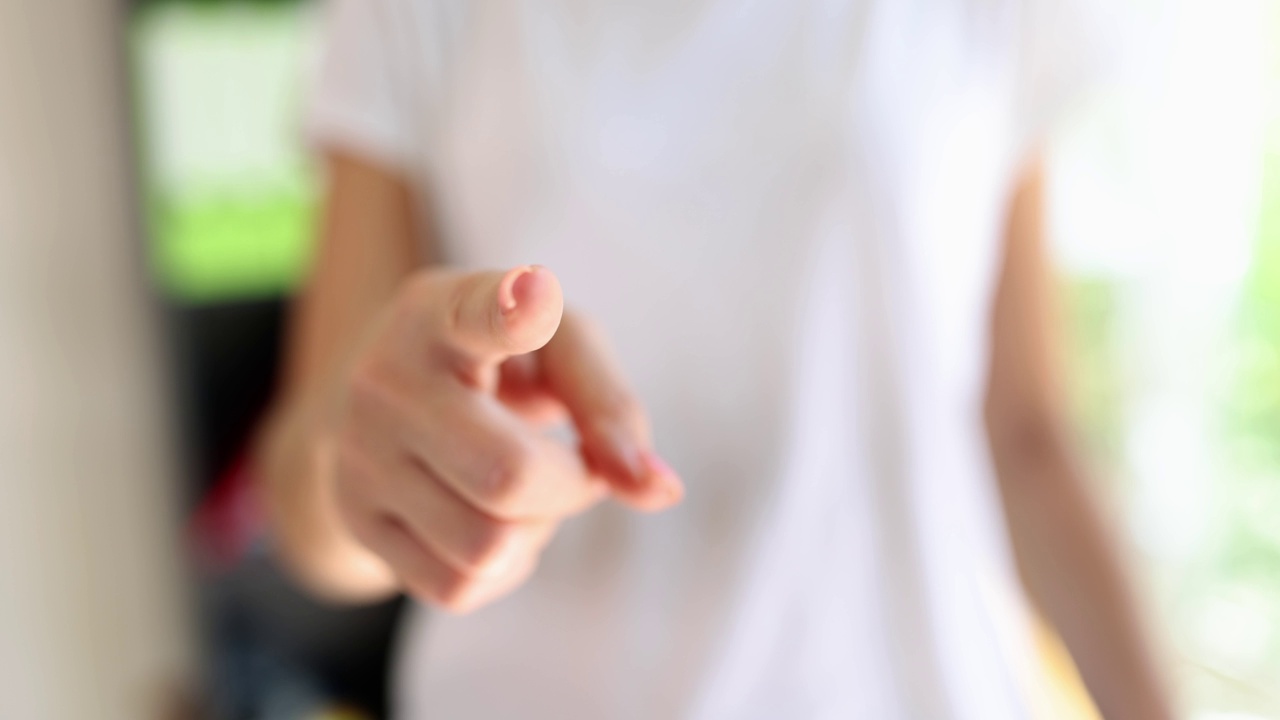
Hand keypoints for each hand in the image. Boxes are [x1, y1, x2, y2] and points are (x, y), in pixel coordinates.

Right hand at [331, 265, 682, 612]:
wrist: (381, 402)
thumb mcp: (556, 348)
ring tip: (528, 492)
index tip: (533, 295)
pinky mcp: (356, 521)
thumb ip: (612, 405)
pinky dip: (501, 568)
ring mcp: (360, 456)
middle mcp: (387, 380)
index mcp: (444, 313)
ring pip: (485, 546)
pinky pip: (458, 586)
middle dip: (573, 487)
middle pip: (509, 474)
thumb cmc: (496, 363)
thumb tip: (660, 490)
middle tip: (578, 466)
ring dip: (537, 531)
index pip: (476, 312)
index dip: (510, 310)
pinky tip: (493, 523)